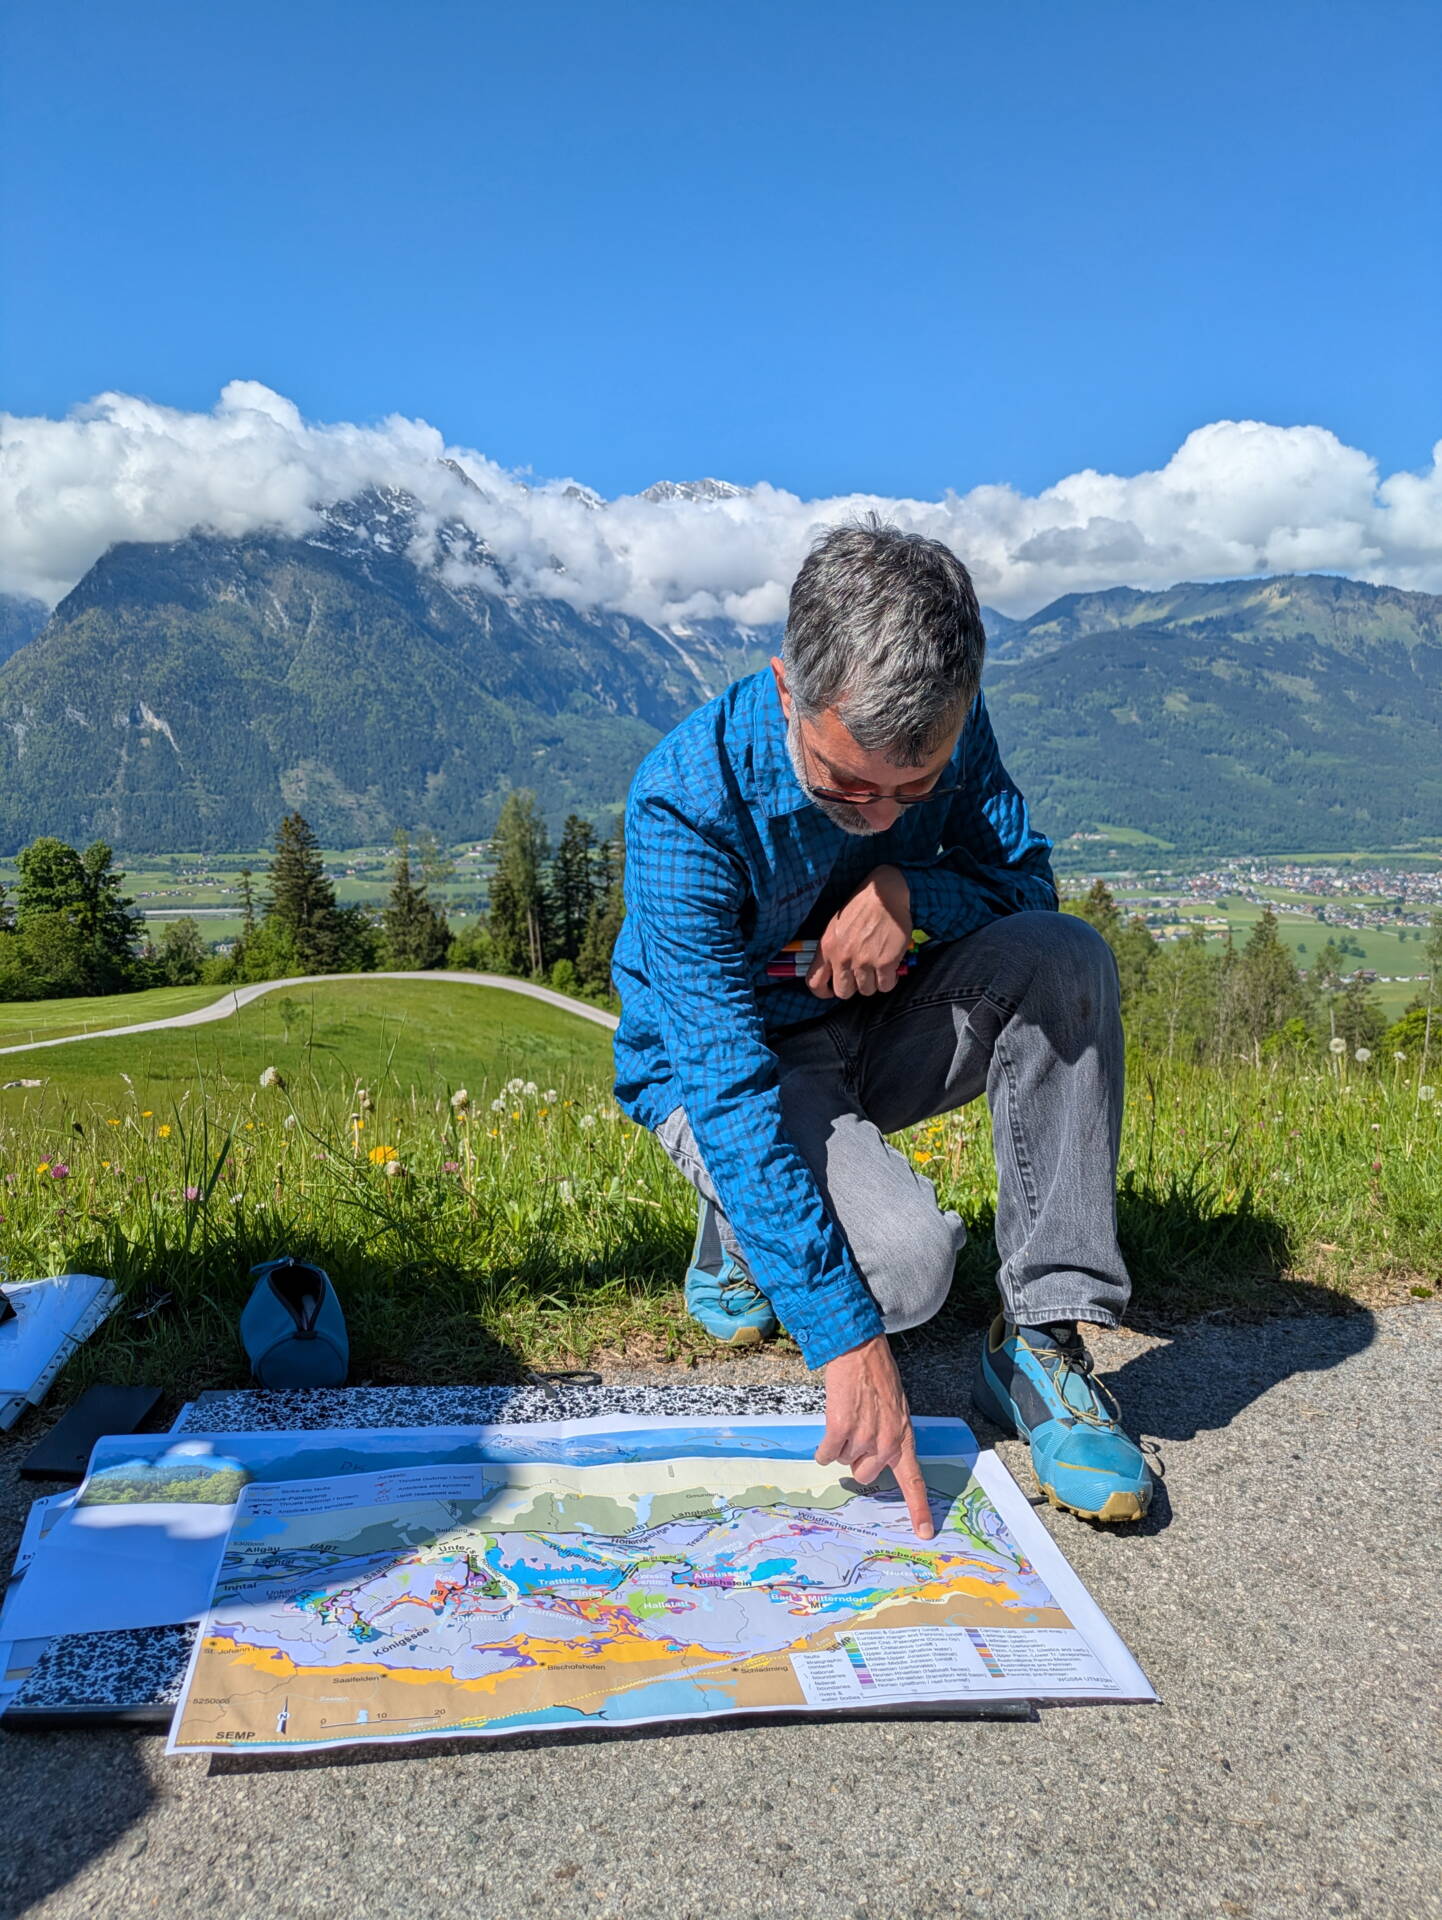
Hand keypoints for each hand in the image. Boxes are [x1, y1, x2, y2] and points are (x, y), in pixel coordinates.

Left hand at [807, 865, 911, 998]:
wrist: (884, 894)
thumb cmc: (860, 908)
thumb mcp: (834, 927)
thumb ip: (832, 950)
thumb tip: (834, 971)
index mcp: (827, 948)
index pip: (814, 982)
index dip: (823, 992)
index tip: (833, 990)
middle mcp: (843, 957)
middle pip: (843, 992)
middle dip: (853, 987)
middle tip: (862, 975)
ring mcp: (864, 961)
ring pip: (866, 991)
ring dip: (873, 982)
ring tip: (878, 968)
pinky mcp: (885, 963)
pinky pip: (886, 986)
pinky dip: (890, 980)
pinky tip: (891, 968)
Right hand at [816, 1335, 933, 1538]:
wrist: (860, 1351)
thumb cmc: (878, 1378)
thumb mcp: (895, 1411)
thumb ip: (890, 1439)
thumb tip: (875, 1461)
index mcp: (904, 1439)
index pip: (914, 1481)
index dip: (918, 1509)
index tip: (924, 1534)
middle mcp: (887, 1442)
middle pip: (865, 1475)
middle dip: (856, 1459)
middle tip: (857, 1431)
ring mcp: (864, 1436)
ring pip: (843, 1461)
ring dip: (840, 1445)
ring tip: (847, 1417)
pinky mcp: (840, 1429)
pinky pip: (826, 1454)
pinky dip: (823, 1447)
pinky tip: (831, 1425)